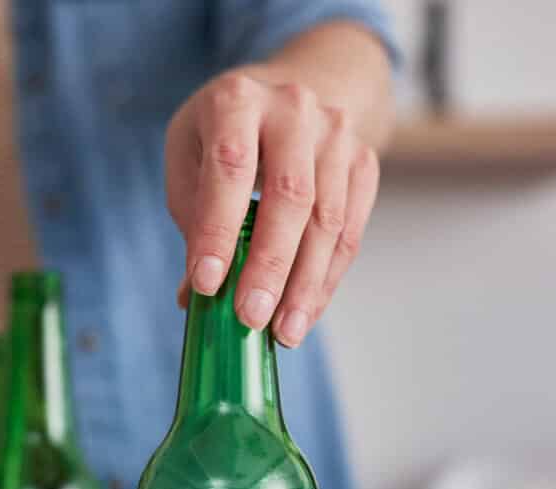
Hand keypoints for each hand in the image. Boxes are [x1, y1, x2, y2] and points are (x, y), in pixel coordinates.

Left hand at [165, 69, 380, 347]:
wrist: (293, 89)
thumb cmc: (226, 132)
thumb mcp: (191, 154)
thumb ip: (192, 219)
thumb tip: (194, 297)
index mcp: (237, 99)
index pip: (231, 168)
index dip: (219, 230)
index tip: (207, 284)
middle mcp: (294, 108)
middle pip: (291, 196)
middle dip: (270, 266)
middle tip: (252, 319)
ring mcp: (337, 133)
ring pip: (328, 220)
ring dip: (305, 285)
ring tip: (284, 332)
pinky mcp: (364, 160)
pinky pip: (350, 230)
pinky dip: (327, 278)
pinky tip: (306, 311)